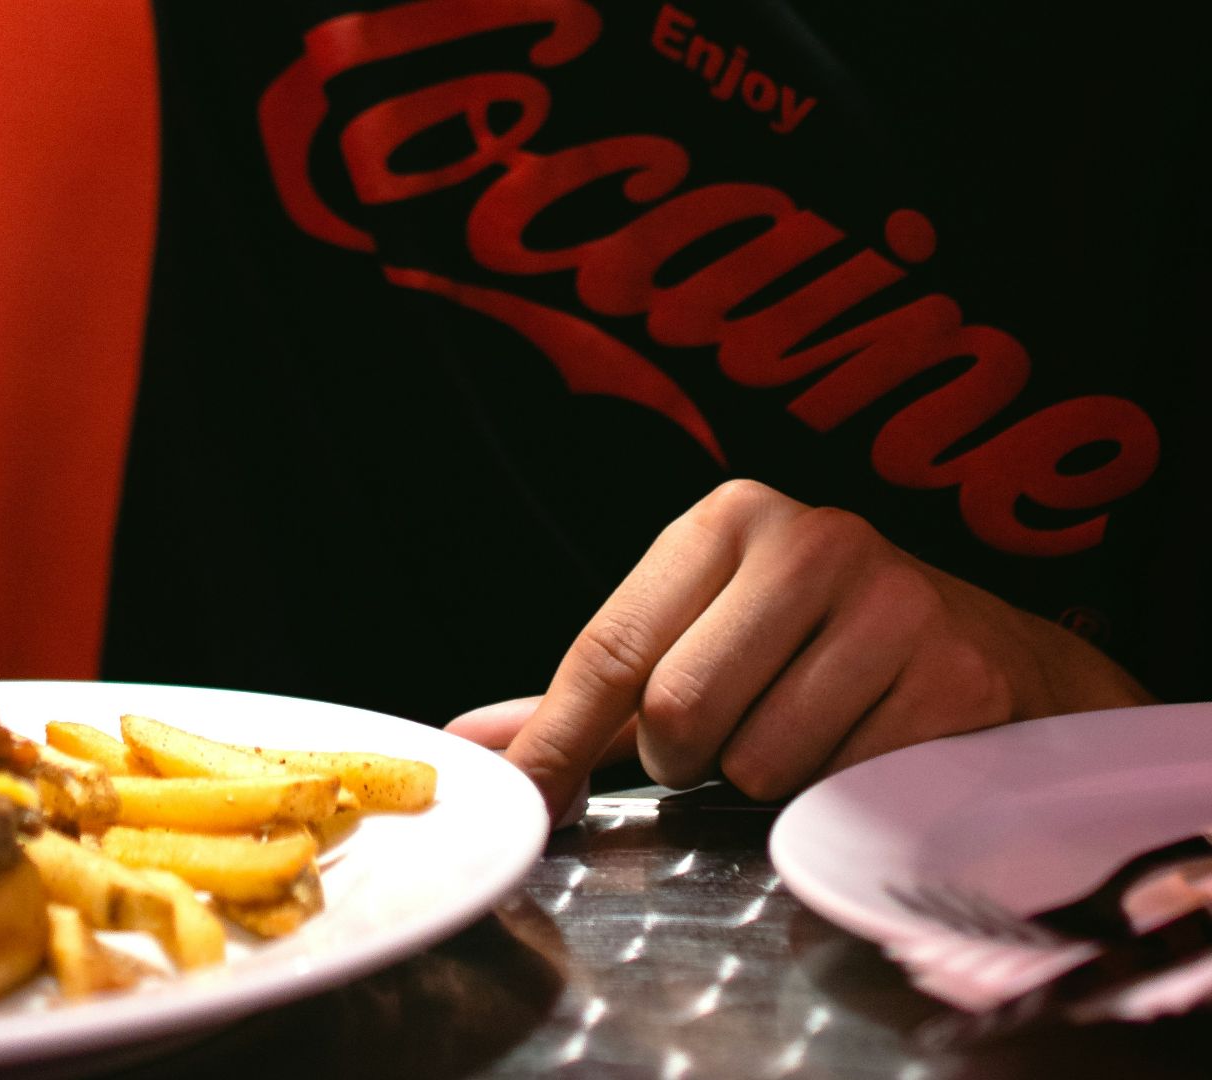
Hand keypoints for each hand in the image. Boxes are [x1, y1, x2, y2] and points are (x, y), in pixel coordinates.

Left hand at [447, 479, 1154, 822]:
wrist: (996, 659)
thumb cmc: (817, 653)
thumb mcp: (700, 646)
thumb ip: (589, 698)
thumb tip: (475, 740)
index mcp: (730, 520)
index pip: (612, 648)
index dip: (560, 740)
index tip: (526, 799)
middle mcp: (814, 541)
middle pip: (678, 711)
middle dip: (688, 759)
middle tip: (727, 744)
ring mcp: (895, 604)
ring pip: (759, 762)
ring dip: (767, 782)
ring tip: (809, 735)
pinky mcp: (956, 678)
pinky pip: (842, 789)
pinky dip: (836, 796)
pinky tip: (867, 750)